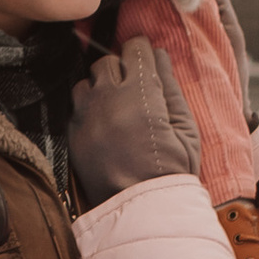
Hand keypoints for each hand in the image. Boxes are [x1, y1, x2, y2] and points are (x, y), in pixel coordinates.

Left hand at [69, 41, 203, 203]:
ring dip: (99, 89)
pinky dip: (88, 111)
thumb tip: (160, 56)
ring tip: (115, 109)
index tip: (145, 61)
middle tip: (133, 90)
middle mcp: (108, 98)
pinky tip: (104, 127)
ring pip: (85, 83)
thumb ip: (170, 87)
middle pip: (105, 62)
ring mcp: (86, 116)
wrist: (142, 209)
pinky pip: (76, 109)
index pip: (135, 49)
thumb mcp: (185, 128)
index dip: (142, 52)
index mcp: (141, 92)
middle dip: (119, 69)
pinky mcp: (73, 134)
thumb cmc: (172, 171)